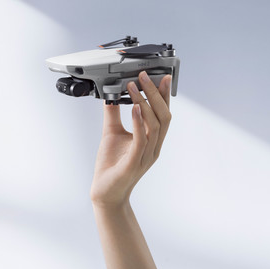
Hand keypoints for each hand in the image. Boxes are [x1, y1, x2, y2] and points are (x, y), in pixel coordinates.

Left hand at [90, 71, 172, 207]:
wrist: (105, 192)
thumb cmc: (111, 166)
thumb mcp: (112, 133)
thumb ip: (113, 114)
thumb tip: (110, 94)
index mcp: (152, 140)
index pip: (163, 113)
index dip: (164, 95)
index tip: (162, 76)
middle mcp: (153, 147)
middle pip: (164, 116)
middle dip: (156, 94)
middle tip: (144, 76)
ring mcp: (146, 155)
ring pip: (155, 125)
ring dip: (144, 103)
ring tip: (133, 87)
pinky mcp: (134, 162)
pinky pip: (141, 139)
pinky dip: (138, 121)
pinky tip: (132, 107)